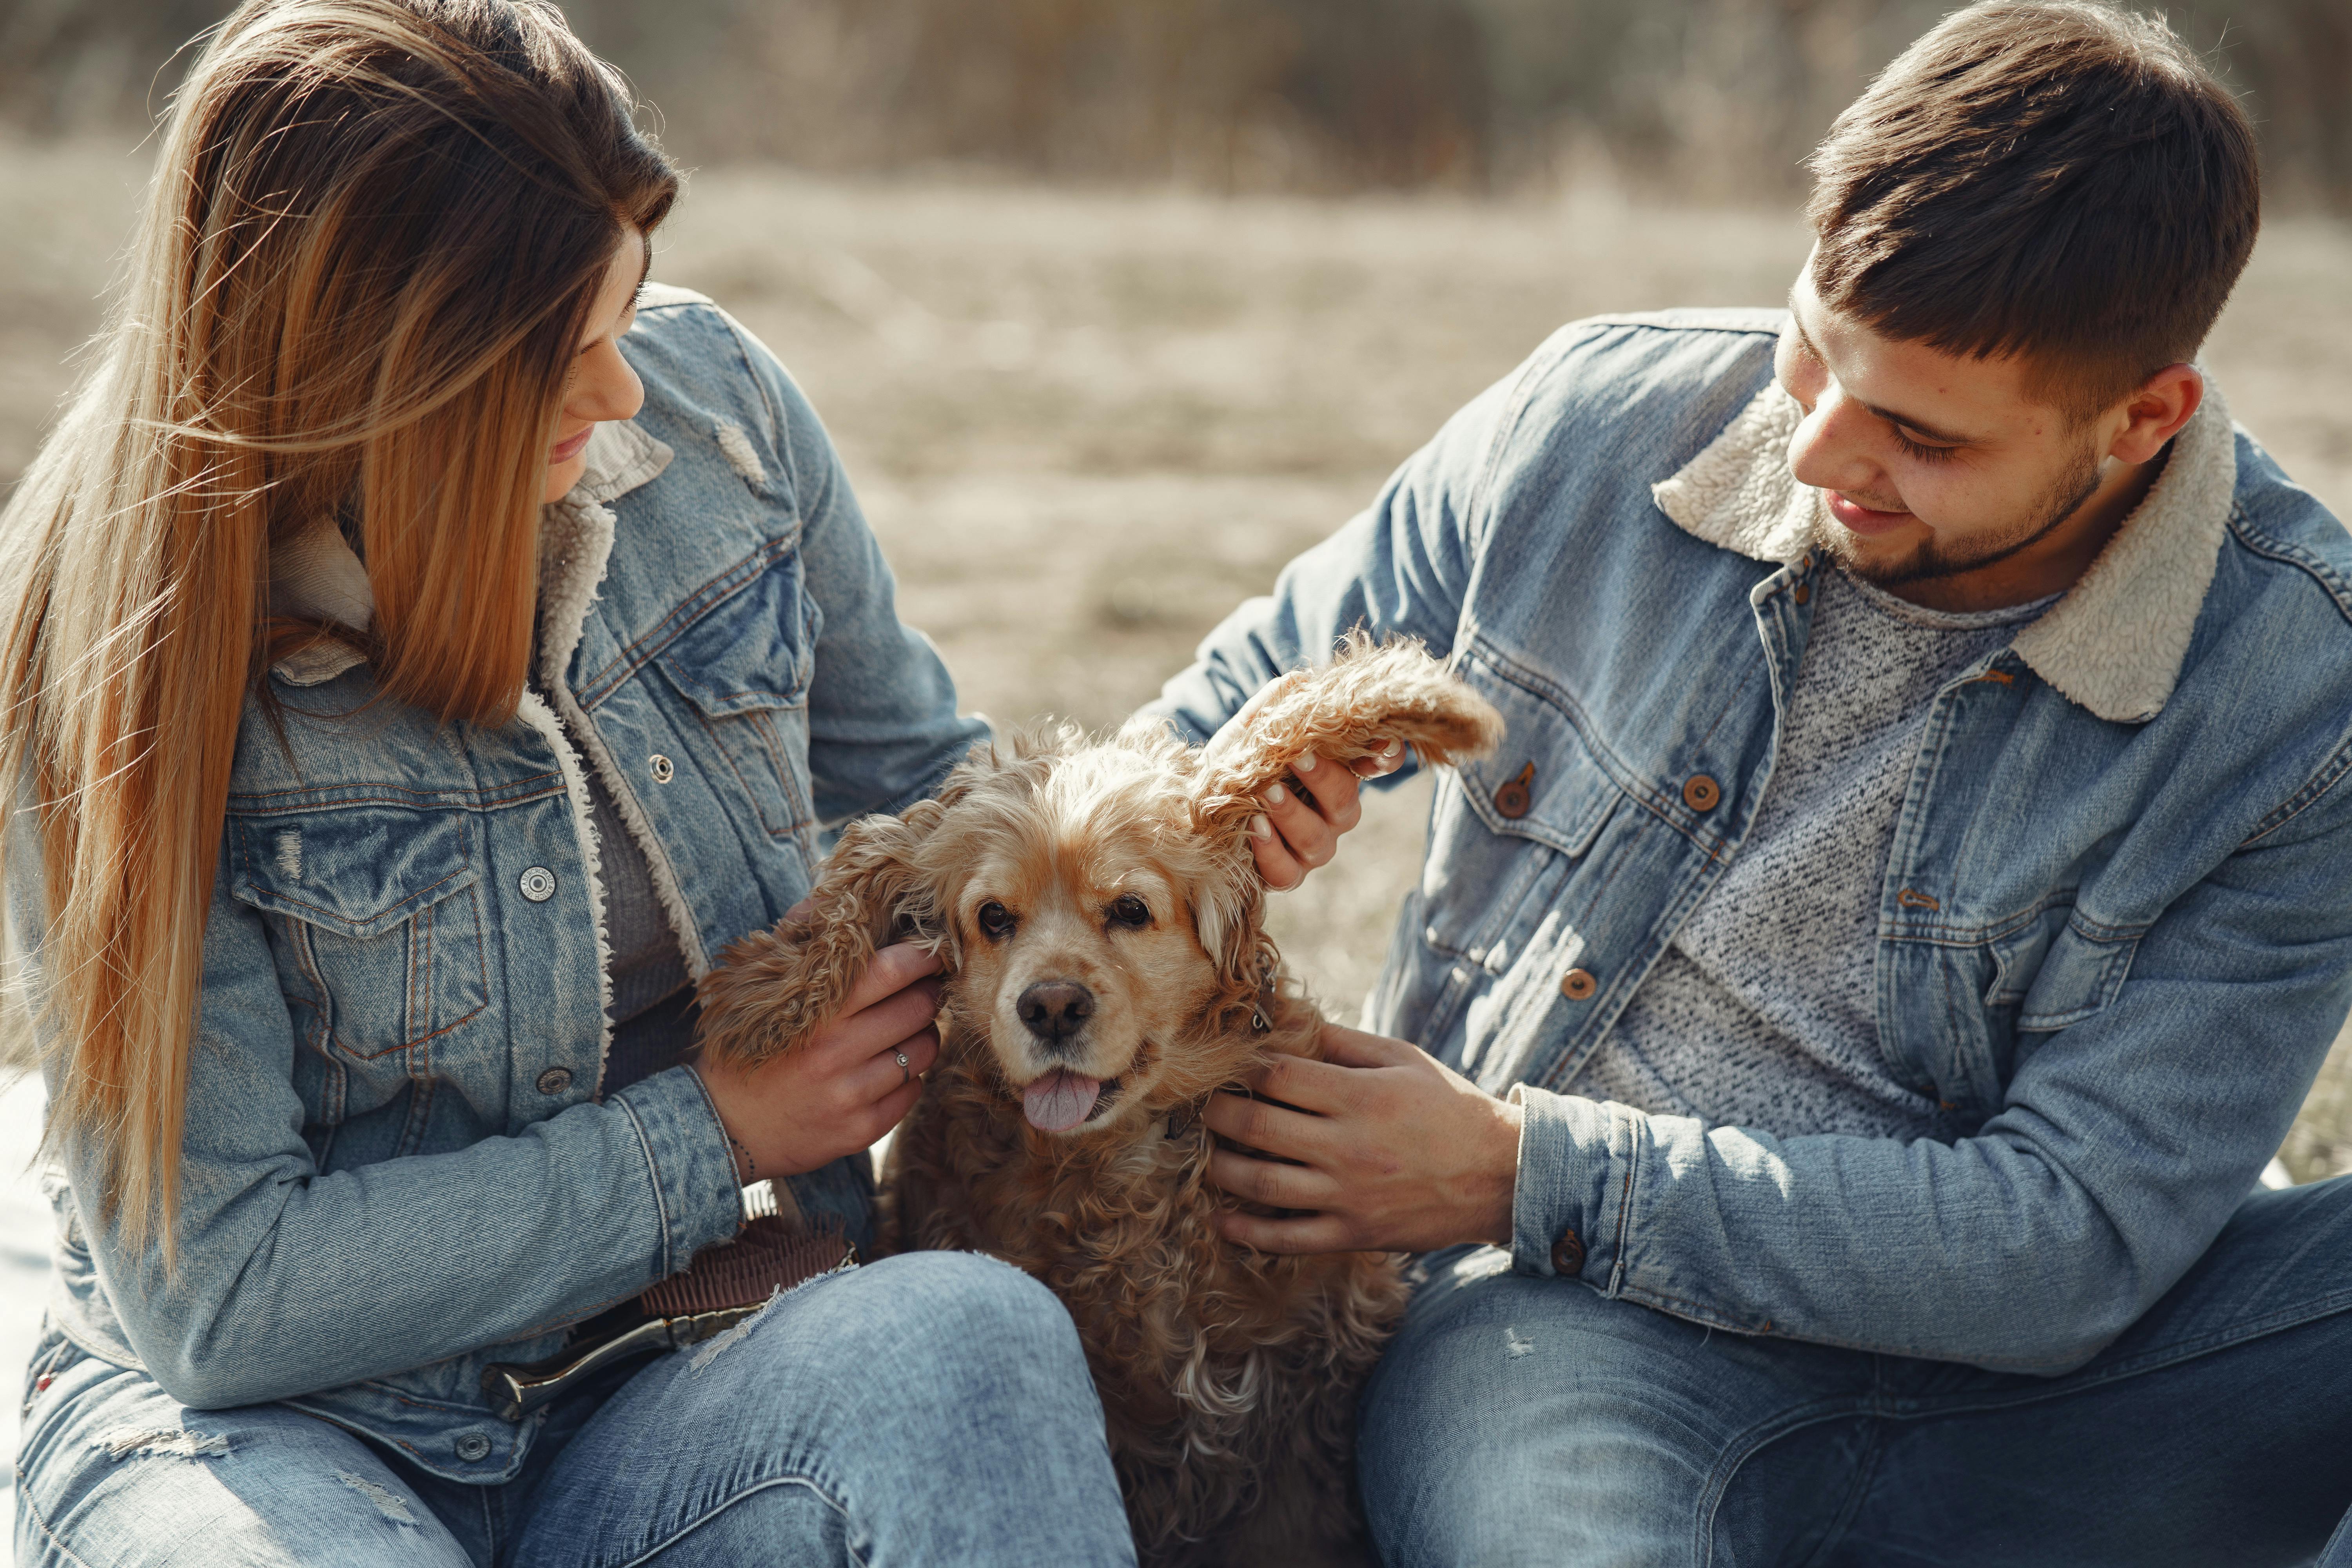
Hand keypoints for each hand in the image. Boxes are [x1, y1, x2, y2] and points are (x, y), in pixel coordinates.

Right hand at [692, 940, 942, 1180]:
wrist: (722, 1126)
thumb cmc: (747, 1046)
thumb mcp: (757, 989)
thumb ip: (794, 944)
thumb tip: (825, 900)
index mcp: (814, 1010)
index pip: (892, 970)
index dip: (921, 957)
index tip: (929, 952)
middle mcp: (835, 1052)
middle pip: (917, 1008)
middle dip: (927, 993)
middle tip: (923, 989)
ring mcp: (850, 1094)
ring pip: (922, 1050)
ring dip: (923, 1036)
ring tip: (905, 1031)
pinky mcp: (860, 1130)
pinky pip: (912, 1092)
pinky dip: (908, 1078)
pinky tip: (887, 1070)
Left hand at [1202, 1023, 1521, 1253]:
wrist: (1499, 1175)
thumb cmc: (1448, 1107)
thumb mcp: (1402, 1059)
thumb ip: (1342, 1041)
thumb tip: (1286, 1020)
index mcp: (1360, 1096)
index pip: (1277, 1076)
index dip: (1241, 1067)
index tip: (1223, 1064)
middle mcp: (1348, 1146)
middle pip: (1258, 1126)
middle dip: (1218, 1113)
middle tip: (1200, 1104)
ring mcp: (1348, 1195)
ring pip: (1262, 1183)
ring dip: (1222, 1167)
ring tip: (1207, 1153)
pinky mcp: (1354, 1233)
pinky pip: (1288, 1238)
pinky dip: (1248, 1231)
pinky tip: (1220, 1218)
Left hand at [1208, 674, 1406, 891]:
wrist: (1196, 799)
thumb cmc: (1236, 760)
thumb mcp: (1253, 726)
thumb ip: (1278, 704)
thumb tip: (1299, 681)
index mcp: (1337, 771)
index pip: (1379, 763)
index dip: (1386, 755)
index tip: (1378, 745)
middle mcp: (1333, 813)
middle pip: (1346, 802)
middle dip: (1323, 779)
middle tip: (1298, 759)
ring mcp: (1312, 848)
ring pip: (1318, 840)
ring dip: (1292, 815)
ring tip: (1267, 793)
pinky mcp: (1286, 875)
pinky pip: (1287, 872)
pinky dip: (1271, 851)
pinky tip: (1254, 828)